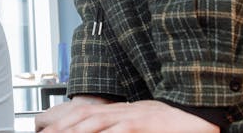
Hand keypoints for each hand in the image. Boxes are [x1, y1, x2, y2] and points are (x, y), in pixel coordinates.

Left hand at [35, 98, 218, 132]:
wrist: (194, 112)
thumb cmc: (168, 122)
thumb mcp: (138, 125)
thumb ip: (119, 128)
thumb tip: (104, 131)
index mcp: (118, 111)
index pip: (84, 114)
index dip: (64, 122)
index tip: (47, 130)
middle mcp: (121, 111)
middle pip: (84, 116)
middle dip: (61, 126)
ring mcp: (131, 115)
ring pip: (97, 120)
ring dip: (77, 129)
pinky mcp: (143, 123)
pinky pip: (121, 129)